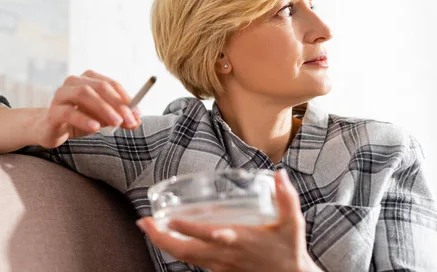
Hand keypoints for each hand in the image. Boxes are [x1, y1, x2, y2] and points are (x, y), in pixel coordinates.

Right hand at [33, 70, 140, 147]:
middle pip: (99, 87)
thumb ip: (119, 118)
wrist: (50, 129)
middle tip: (130, 120)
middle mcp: (74, 82)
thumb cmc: (78, 120)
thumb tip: (137, 121)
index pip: (111, 84)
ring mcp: (61, 94)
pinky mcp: (53, 111)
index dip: (126, 98)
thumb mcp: (102, 119)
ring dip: (103, 108)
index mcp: (88, 79)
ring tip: (116, 123)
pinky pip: (68, 112)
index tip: (137, 113)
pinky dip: (84, 119)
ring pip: (84, 94)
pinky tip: (95, 127)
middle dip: (117, 104)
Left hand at [137, 170, 320, 271]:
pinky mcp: (218, 269)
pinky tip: (167, 237)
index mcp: (239, 240)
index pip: (208, 235)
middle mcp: (224, 254)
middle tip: (144, 222)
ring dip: (163, 243)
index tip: (170, 218)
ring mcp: (219, 264)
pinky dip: (175, 249)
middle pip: (185, 251)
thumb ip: (287, 198)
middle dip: (161, 238)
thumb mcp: (293, 224)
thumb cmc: (289, 251)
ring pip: (184, 257)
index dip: (188, 228)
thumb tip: (281, 174)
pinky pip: (191, 260)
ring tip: (148, 227)